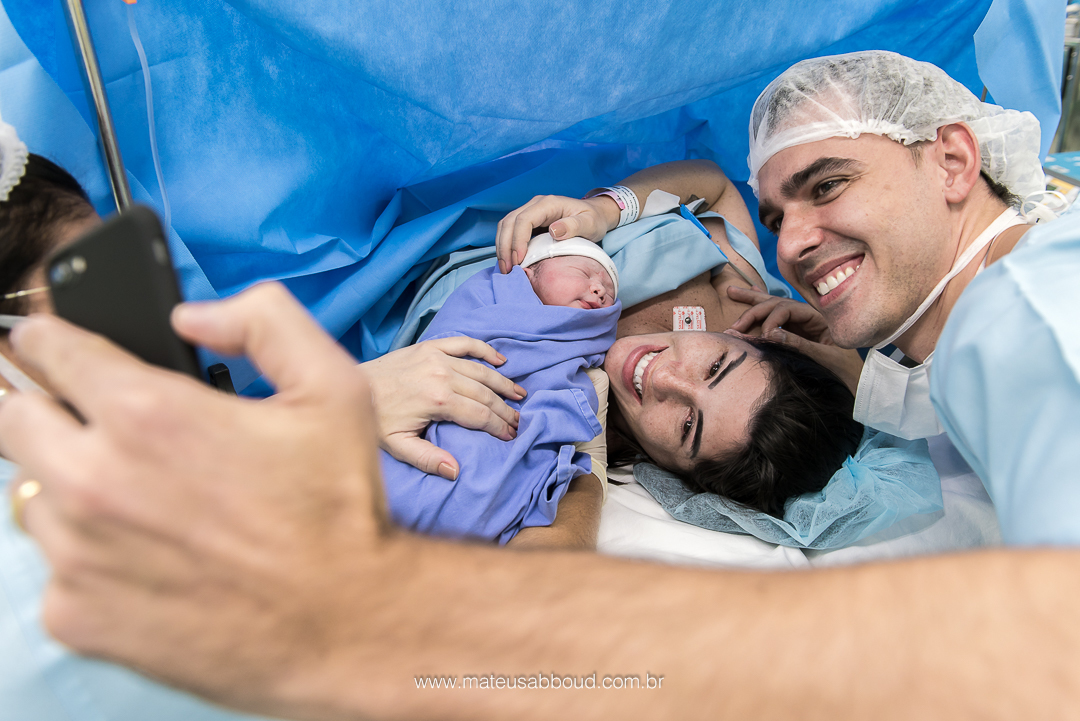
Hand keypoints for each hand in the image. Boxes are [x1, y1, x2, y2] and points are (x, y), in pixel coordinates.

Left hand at [0, 282, 397, 714]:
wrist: (344, 621)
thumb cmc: (338, 507)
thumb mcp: (333, 386)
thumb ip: (264, 319)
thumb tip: (192, 315)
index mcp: (147, 413)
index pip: (44, 348)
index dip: (50, 338)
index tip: (55, 345)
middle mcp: (93, 479)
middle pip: (12, 416)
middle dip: (47, 406)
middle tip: (98, 422)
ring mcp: (75, 553)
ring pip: (30, 494)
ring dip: (68, 484)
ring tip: (140, 500)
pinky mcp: (74, 614)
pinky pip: (53, 567)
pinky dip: (87, 555)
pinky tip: (148, 557)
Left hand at [361, 338, 525, 479]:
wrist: (352, 385)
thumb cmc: (374, 419)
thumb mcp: (397, 446)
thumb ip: (427, 458)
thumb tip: (455, 471)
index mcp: (437, 400)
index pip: (480, 415)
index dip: (499, 426)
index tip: (511, 436)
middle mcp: (441, 375)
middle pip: (485, 394)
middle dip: (505, 409)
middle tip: (519, 421)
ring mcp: (436, 357)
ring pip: (481, 371)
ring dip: (502, 383)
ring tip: (519, 394)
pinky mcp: (430, 346)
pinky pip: (465, 344)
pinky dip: (485, 350)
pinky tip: (501, 361)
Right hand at [495, 195, 618, 272]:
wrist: (596, 215)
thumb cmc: (594, 219)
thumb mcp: (590, 223)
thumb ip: (573, 226)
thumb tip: (553, 230)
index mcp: (548, 204)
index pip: (524, 220)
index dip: (518, 240)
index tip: (519, 260)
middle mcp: (535, 205)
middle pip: (509, 222)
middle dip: (505, 247)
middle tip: (507, 270)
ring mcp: (530, 212)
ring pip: (506, 226)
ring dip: (502, 247)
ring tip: (505, 269)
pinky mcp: (529, 222)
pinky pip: (510, 231)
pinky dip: (506, 246)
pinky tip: (510, 262)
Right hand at [726, 287, 863, 394]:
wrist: (859, 385)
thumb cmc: (848, 372)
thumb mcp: (826, 358)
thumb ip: (800, 345)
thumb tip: (771, 334)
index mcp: (819, 318)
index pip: (788, 309)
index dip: (772, 320)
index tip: (764, 338)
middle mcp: (809, 317)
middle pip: (777, 304)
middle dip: (754, 310)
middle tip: (735, 326)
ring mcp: (802, 324)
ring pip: (773, 306)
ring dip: (752, 300)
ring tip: (732, 291)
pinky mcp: (797, 333)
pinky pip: (776, 317)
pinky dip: (762, 305)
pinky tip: (750, 292)